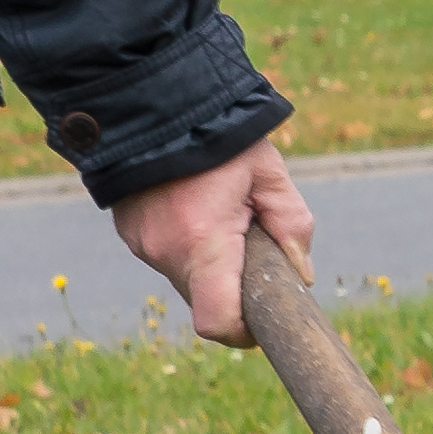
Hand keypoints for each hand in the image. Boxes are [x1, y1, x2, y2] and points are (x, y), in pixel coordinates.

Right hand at [111, 138, 314, 346]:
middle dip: (234, 290)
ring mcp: (141, 243)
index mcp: (203, 241)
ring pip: (187, 277)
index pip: (217, 321)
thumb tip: (302, 275)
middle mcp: (165, 251)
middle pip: (205, 301)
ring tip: (223, 215)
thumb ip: (291, 224)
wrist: (152, 100)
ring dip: (211, 263)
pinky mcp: (130, 232)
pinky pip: (167, 255)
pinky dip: (188, 246)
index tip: (263, 322)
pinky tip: (196, 208)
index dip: (242, 333)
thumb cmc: (220, 134)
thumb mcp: (269, 172)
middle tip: (254, 249)